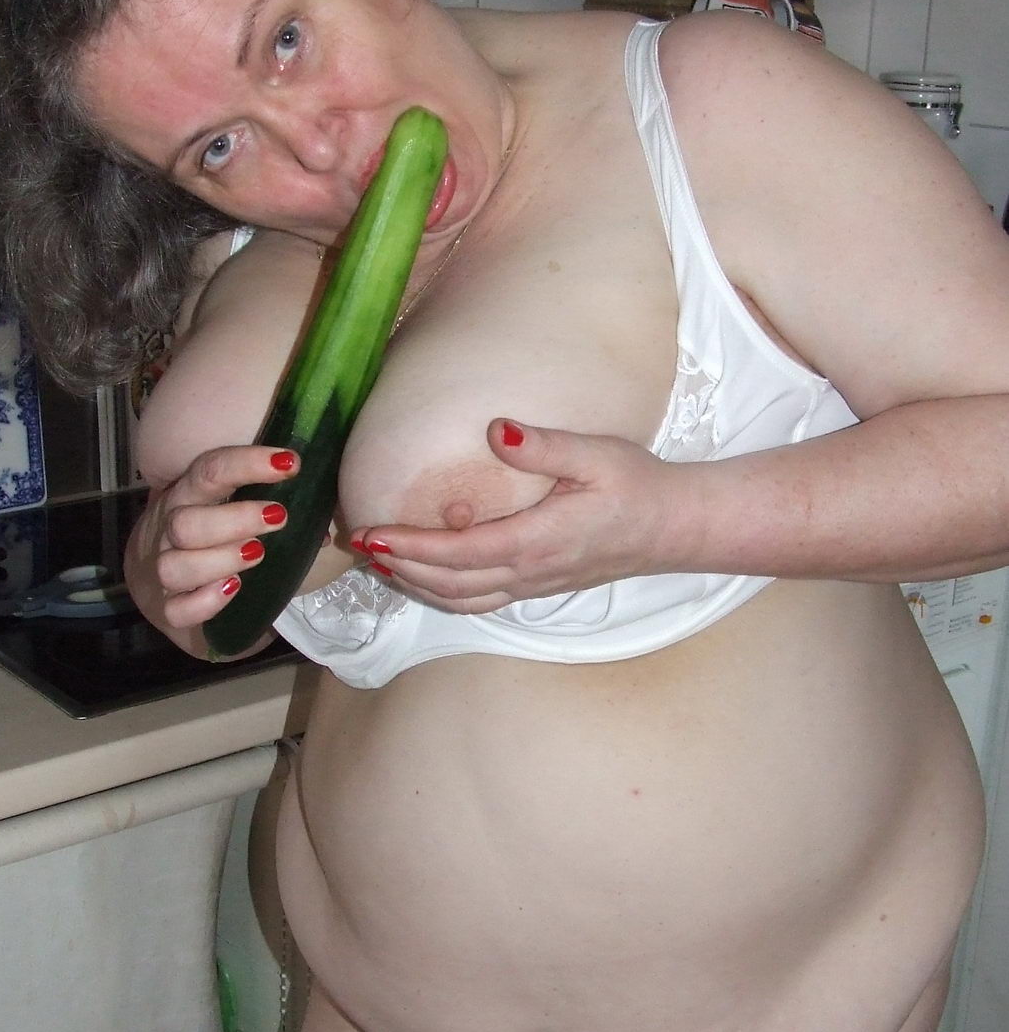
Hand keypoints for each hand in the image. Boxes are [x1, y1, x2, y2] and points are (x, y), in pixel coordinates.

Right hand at [125, 446, 297, 637]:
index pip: (209, 471)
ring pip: (175, 566)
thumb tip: (324, 531)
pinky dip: (205, 602)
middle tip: (278, 518)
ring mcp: (163, 570)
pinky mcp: (167, 609)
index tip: (289, 464)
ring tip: (257, 554)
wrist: (166, 584)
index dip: (247, 464)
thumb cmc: (215, 541)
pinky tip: (233, 590)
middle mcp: (170, 530)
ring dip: (219, 559)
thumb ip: (272, 514)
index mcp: (191, 496)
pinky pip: (177, 609)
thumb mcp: (235, 515)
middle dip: (234, 519)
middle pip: (185, 522)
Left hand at [351, 420, 682, 613]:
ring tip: (379, 560)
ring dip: (415, 584)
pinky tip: (423, 574)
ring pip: (460, 599)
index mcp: (537, 541)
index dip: (409, 546)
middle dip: (398, 566)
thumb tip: (497, 431)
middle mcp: (529, 572)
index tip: (371, 532)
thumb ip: (545, 446)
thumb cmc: (637, 485)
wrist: (675, 527)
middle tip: (356, 543)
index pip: (458, 552)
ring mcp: (533, 586)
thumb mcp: (597, 454)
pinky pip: (478, 600)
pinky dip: (442, 592)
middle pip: (448, 583)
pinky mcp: (537, 587)